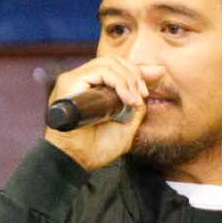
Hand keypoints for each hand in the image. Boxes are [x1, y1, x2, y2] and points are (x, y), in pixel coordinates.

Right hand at [44, 57, 164, 172]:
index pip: (116, 67)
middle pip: (114, 61)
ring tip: (134, 100)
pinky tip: (126, 99)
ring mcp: (75, 79)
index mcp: (92, 88)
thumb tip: (147, 88)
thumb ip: (136, 107)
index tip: (151, 83)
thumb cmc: (95, 148)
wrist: (77, 161)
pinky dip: (118, 82)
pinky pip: (100, 71)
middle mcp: (82, 81)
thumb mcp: (125, 125)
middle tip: (144, 94)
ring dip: (128, 79)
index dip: (136, 71)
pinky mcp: (70, 82)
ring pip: (108, 63)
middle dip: (135, 75)